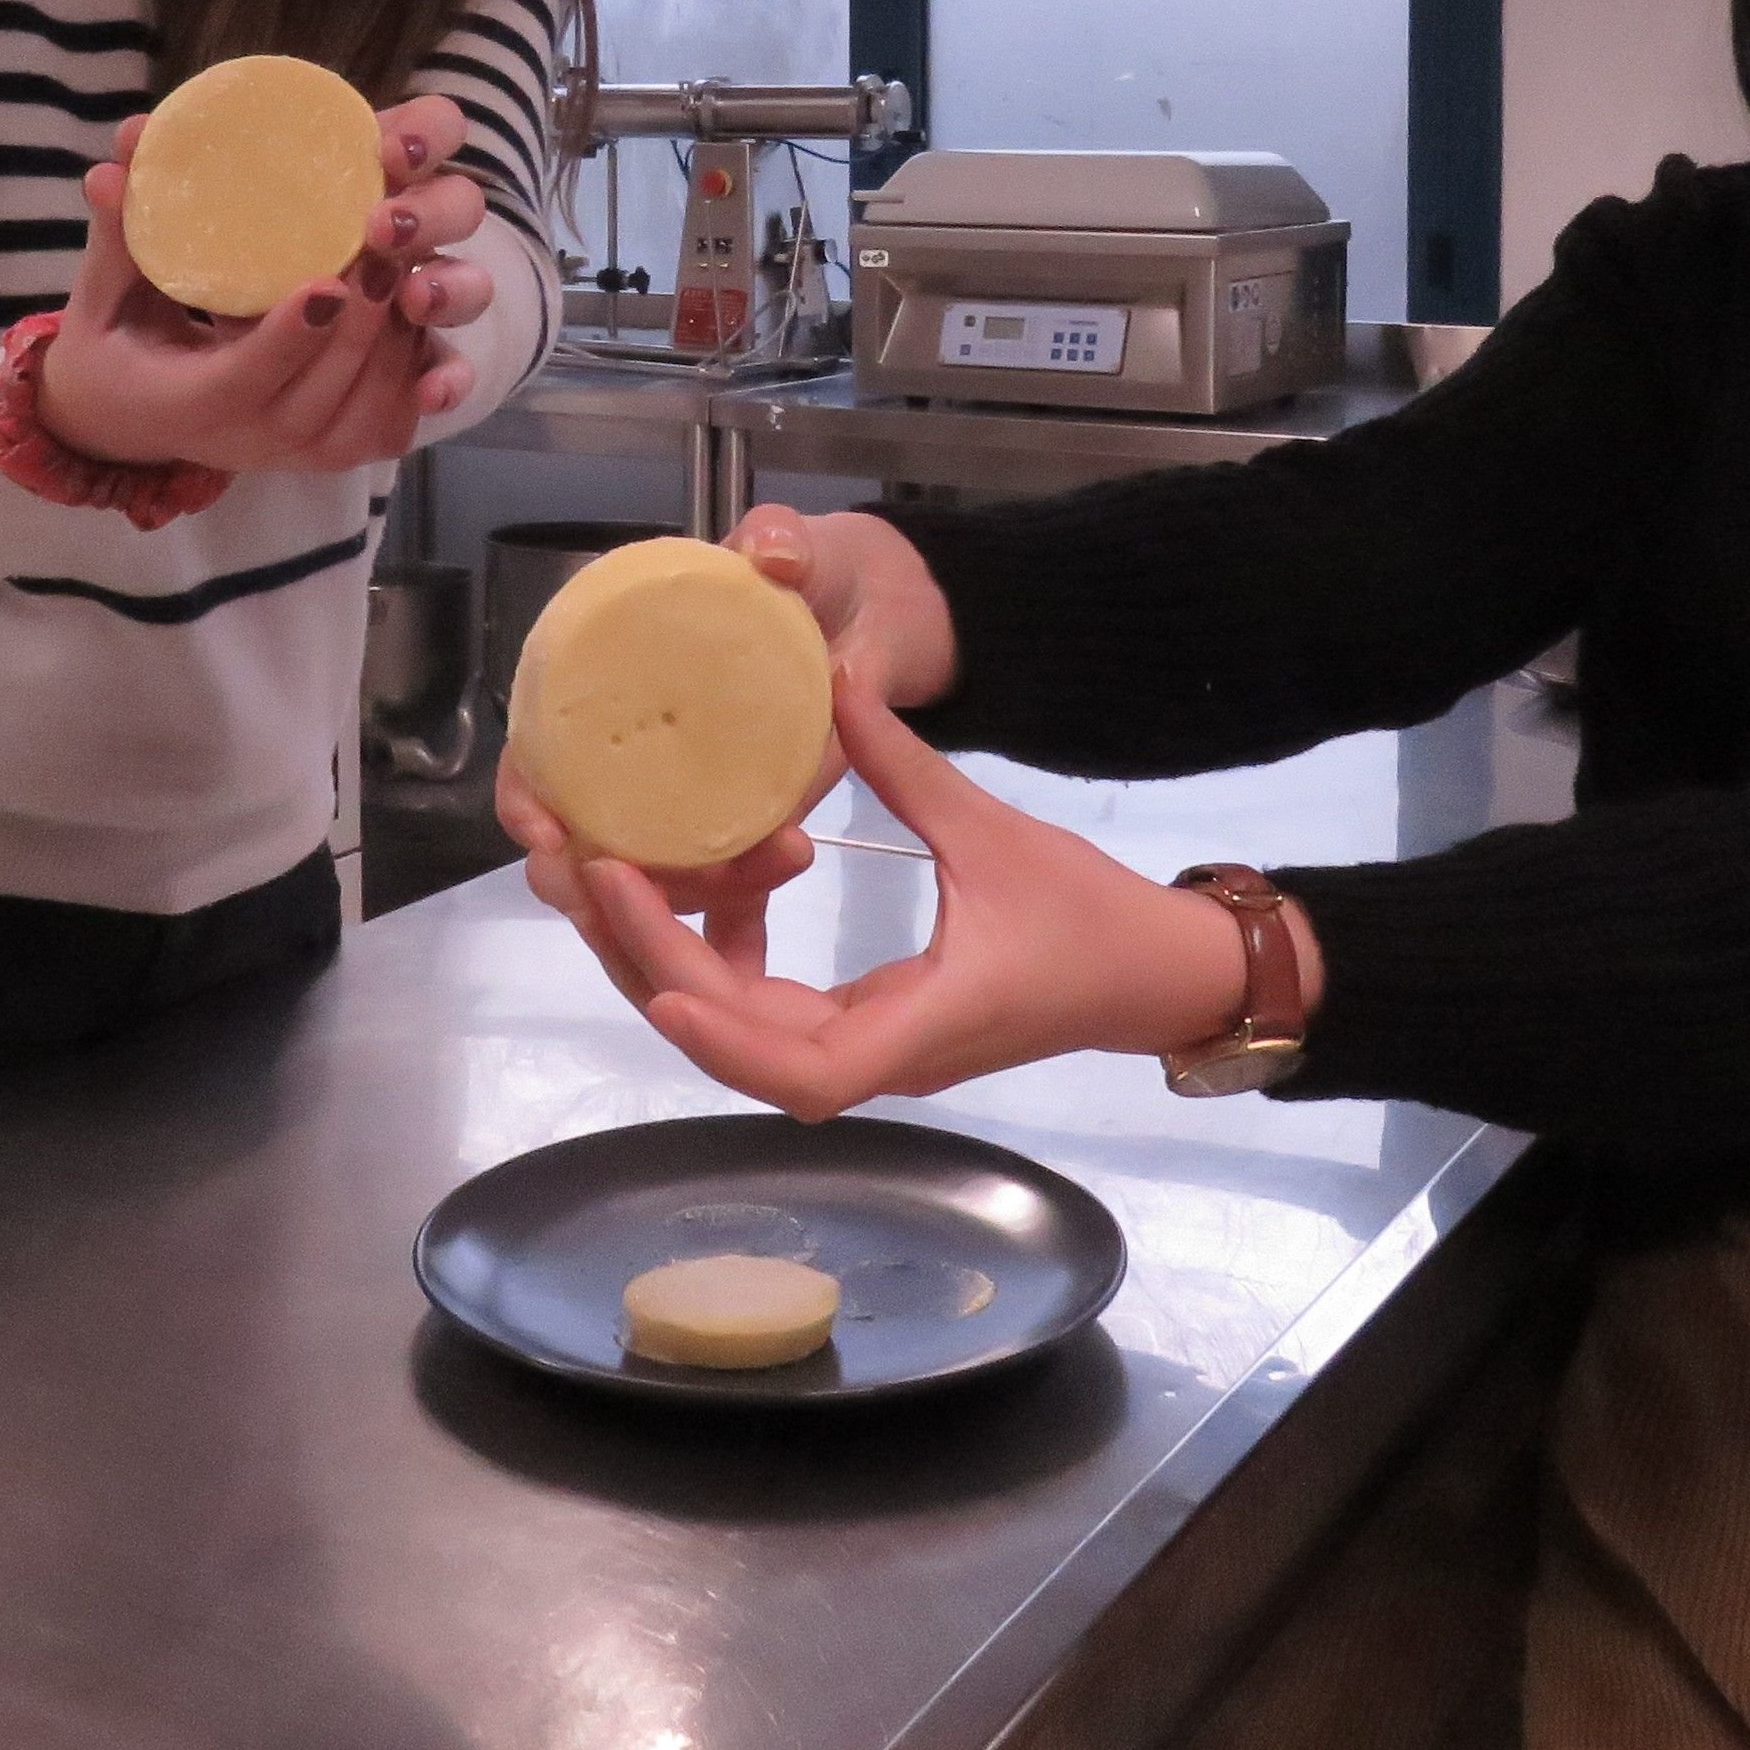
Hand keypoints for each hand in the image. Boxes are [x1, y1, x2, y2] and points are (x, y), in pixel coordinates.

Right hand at [31, 96, 492, 477]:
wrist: (126, 424)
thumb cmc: (113, 349)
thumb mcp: (101, 300)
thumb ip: (117, 238)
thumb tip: (111, 166)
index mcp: (185, 405)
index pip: (243, 381)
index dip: (288, 337)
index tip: (326, 282)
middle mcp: (248, 442)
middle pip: (322, 397)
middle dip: (362, 324)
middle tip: (386, 248)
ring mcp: (296, 455)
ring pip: (367, 414)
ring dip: (395, 340)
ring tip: (405, 266)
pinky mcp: (331, 453)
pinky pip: (390, 426)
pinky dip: (415, 375)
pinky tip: (418, 311)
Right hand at [481, 507, 956, 969]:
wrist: (880, 611)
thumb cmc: (813, 573)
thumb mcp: (796, 547)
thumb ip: (780, 539)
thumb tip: (771, 553)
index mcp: (611, 682)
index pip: (537, 749)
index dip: (527, 796)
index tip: (551, 837)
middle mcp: (635, 753)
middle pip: (583, 841)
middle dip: (598, 888)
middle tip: (653, 901)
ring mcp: (686, 801)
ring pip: (650, 885)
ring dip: (695, 896)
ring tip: (780, 858)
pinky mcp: (744, 830)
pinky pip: (721, 890)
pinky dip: (741, 906)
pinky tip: (789, 874)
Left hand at [502, 671, 1260, 1120]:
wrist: (1152, 975)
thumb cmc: (1089, 916)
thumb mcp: (994, 830)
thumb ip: (905, 763)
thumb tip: (835, 678)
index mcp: (923, 1027)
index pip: (808, 1071)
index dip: (728, 1039)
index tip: (663, 984)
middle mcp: (885, 1056)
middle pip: (748, 1051)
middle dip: (661, 972)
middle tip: (598, 880)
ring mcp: (875, 1049)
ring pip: (750, 1039)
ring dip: (679, 970)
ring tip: (616, 887)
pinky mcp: (874, 1028)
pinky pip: (775, 1017)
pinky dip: (724, 970)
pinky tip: (697, 905)